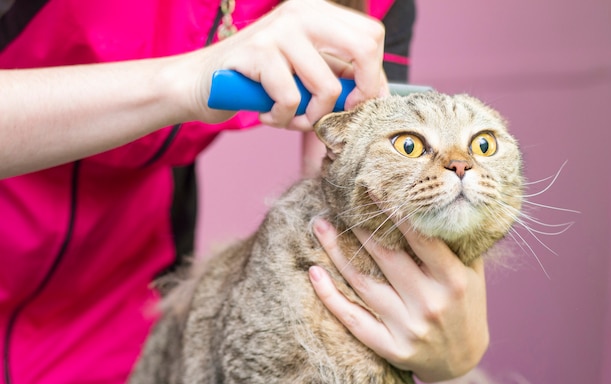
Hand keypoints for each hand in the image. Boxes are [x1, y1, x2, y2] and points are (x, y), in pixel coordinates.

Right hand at [179, 0, 385, 129]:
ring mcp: (279, 29)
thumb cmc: (261, 81)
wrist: (203, 81)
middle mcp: (302, 11)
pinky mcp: (258, 51)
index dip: (375, 76)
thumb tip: (382, 95)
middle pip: (365, 48)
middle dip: (360, 94)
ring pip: (327, 87)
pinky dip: (282, 120)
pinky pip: (291, 100)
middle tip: (338, 116)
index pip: (372, 36)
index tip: (357, 103)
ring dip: (311, 118)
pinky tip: (267, 115)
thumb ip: (342, 76)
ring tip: (290, 119)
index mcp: (319, 11)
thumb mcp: (306, 72)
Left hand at [308, 218, 488, 382]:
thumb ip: (453, 242)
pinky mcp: (391, 348)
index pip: (420, 238)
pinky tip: (314, 273)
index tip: (372, 188)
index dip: (393, 211)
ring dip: (336, 253)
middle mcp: (430, 304)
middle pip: (385, 257)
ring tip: (320, 227)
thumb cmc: (466, 306)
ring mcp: (409, 328)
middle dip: (359, 227)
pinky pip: (352, 319)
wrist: (463, 360)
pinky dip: (329, 296)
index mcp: (453, 281)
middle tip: (338, 203)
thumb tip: (431, 201)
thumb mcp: (471, 273)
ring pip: (363, 283)